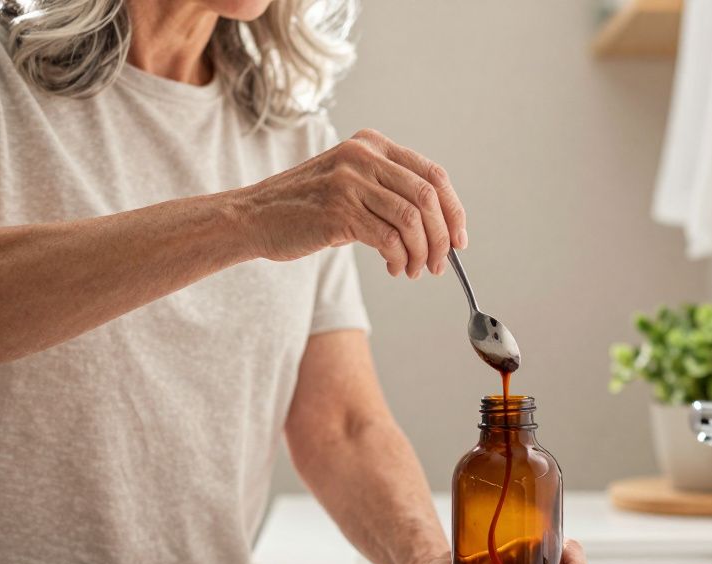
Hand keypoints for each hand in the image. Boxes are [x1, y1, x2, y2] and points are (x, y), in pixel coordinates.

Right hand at [237, 128, 467, 277]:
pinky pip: (389, 240)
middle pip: (428, 198)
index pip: (433, 175)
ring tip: (414, 271)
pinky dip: (400, 259)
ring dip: (422, 254)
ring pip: (412, 221)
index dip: (454, 210)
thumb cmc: (305, 207)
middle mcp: (363, 156)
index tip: (459, 240)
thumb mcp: (349, 182)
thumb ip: (387, 190)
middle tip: (440, 265)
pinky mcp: (338, 212)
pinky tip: (394, 268)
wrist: (253, 216)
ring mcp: (349, 182)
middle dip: (442, 238)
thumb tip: (438, 227)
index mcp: (372, 144)